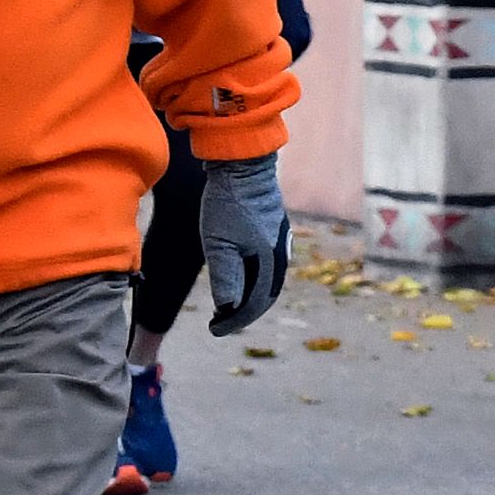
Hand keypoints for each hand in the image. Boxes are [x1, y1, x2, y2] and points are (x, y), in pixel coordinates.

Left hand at [200, 155, 290, 335]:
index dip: (234, 321)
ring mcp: (280, 241)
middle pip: (265, 295)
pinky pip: (268, 264)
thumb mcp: (218, 243)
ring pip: (268, 280)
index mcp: (269, 261)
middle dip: (243, 312)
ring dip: (249, 296)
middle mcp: (280, 254)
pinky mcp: (276, 230)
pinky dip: (254, 278)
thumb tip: (229, 308)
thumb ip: (225, 278)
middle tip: (220, 320)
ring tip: (228, 303)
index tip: (213, 329)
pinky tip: (239, 274)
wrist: (243, 165)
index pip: (254, 304)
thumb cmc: (227, 203)